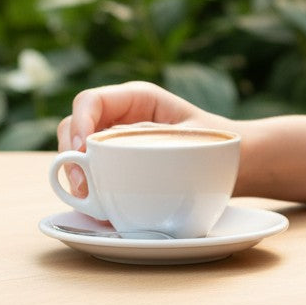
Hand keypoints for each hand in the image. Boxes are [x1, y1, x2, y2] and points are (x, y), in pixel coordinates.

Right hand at [56, 82, 217, 196]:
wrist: (235, 163)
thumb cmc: (218, 143)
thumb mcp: (191, 138)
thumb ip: (155, 141)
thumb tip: (112, 153)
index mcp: (138, 99)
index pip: (91, 101)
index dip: (80, 122)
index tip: (84, 149)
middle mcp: (120, 116)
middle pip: (74, 125)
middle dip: (70, 154)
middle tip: (82, 185)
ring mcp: (114, 139)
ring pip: (76, 150)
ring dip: (74, 174)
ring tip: (87, 197)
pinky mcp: (115, 163)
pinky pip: (90, 171)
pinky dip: (87, 188)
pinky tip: (96, 206)